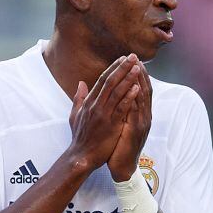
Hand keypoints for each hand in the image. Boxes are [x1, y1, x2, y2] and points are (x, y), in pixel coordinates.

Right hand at [68, 54, 140, 168]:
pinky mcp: (110, 125)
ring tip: (137, 67)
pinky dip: (129, 97)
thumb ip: (78, 98)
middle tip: (133, 56)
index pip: (102, 80)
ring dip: (128, 78)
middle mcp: (95, 105)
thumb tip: (81, 83)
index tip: (122, 59)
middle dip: (122, 68)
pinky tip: (137, 88)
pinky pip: (121, 108)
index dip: (113, 68)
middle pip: (110, 82)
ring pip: (116, 92)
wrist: (81, 156)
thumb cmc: (80, 137)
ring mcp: (103, 115)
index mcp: (89, 102)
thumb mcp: (75, 115)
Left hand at [108, 60, 152, 181]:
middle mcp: (142, 116)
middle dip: (140, 74)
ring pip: (143, 99)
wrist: (121, 166)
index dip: (135, 75)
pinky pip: (137, 114)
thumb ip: (117, 108)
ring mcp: (142, 123)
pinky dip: (136, 101)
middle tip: (136, 58)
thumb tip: (113, 94)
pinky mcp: (137, 132)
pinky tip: (134, 91)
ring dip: (140, 83)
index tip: (130, 60)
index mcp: (136, 113)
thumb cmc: (118, 144)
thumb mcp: (118, 123)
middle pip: (143, 90)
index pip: (138, 89)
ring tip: (137, 68)